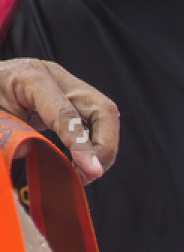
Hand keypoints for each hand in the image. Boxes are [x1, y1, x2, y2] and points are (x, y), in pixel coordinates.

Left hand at [0, 59, 118, 182]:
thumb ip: (6, 134)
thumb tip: (25, 150)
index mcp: (31, 76)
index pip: (67, 113)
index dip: (81, 144)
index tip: (90, 171)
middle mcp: (56, 77)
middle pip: (102, 110)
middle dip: (104, 147)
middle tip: (90, 174)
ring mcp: (67, 87)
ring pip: (105, 118)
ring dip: (102, 149)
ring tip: (84, 172)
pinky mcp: (71, 100)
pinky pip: (95, 123)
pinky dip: (93, 145)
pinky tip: (79, 162)